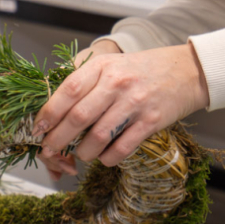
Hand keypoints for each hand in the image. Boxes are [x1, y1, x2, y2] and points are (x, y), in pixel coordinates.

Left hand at [32, 43, 209, 175]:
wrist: (187, 71)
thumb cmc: (141, 70)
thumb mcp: (111, 65)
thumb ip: (85, 82)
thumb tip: (53, 111)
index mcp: (102, 67)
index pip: (67, 91)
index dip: (48, 113)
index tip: (37, 129)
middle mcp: (117, 83)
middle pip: (78, 117)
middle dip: (58, 139)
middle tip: (50, 150)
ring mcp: (135, 103)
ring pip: (98, 136)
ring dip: (84, 152)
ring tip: (81, 155)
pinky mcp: (151, 121)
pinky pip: (122, 147)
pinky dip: (108, 158)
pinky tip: (104, 157)